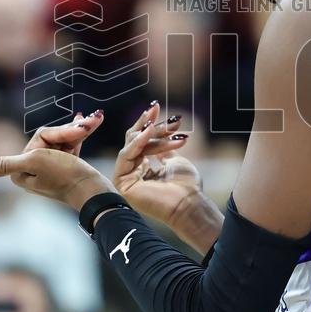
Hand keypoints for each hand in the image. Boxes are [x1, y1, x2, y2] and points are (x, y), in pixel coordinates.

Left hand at [0, 112, 112, 209]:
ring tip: (96, 120)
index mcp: (21, 170)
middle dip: (72, 131)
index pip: (41, 137)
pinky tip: (91, 122)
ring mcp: (51, 168)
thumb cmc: (66, 177)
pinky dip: (80, 134)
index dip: (60, 133)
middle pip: (52, 137)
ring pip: (64, 139)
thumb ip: (5, 164)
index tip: (78, 134)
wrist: (96, 192)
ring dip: (80, 130)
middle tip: (91, 124)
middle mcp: (34, 169)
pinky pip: (71, 144)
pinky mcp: (67, 167)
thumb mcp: (34, 164)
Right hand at [113, 104, 222, 253]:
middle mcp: (132, 173)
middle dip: (147, 124)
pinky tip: (148, 133)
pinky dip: (137, 143)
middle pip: (134, 141)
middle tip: (157, 109)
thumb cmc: (186, 186)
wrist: (188, 205)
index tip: (156, 106)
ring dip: (149, 134)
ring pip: (132, 146)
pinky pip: (126, 156)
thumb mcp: (174, 159)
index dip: (148, 123)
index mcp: (143, 169)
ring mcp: (126, 179)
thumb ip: (162, 147)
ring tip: (162, 126)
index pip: (141, 141)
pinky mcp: (122, 183)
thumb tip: (156, 129)